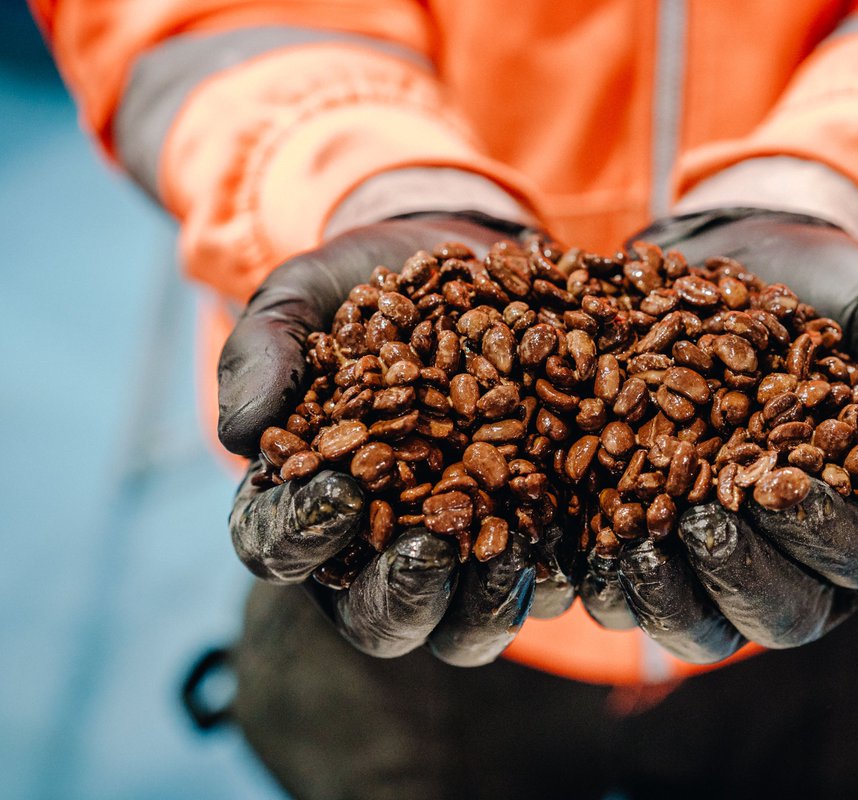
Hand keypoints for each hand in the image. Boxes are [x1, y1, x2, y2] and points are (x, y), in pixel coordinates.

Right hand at [219, 214, 544, 665]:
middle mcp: (378, 549)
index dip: (302, 533)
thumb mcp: (300, 300)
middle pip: (376, 616)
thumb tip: (240, 435)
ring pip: (462, 626)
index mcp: (304, 504)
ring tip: (508, 548)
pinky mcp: (529, 535)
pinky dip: (556, 568)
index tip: (342, 493)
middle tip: (430, 550)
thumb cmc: (361, 290)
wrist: (460, 261)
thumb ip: (263, 355)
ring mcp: (459, 551)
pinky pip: (543, 583)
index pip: (280, 545)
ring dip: (483, 605)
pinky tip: (576, 529)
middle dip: (401, 596)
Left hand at [584, 209, 857, 662]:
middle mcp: (796, 560)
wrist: (742, 256)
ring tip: (634, 539)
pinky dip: (605, 581)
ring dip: (667, 597)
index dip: (819, 532)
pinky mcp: (649, 546)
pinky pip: (627, 600)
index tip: (775, 484)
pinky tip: (583, 536)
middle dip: (739, 575)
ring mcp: (718, 563)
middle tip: (700, 517)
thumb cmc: (829, 294)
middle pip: (781, 615)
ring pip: (701, 629)